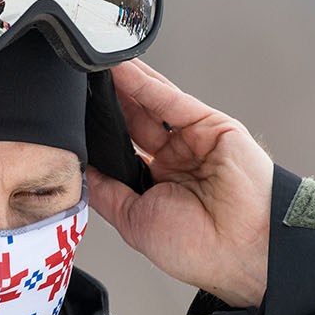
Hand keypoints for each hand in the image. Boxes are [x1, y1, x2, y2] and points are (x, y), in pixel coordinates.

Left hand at [87, 60, 273, 308]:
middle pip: (134, 123)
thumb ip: (107, 192)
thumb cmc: (197, 249)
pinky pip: (171, 100)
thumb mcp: (134, 222)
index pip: (123, 150)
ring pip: (151, 105)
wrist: (241, 250)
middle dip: (108, 104)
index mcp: (161, 187)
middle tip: (78, 84)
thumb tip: (79, 172)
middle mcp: (178, 161)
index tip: (73, 120)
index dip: (100, 136)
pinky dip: (146, 83)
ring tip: (94, 65)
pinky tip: (121, 70)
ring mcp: (194, 142)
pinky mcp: (211, 126)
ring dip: (124, 85)